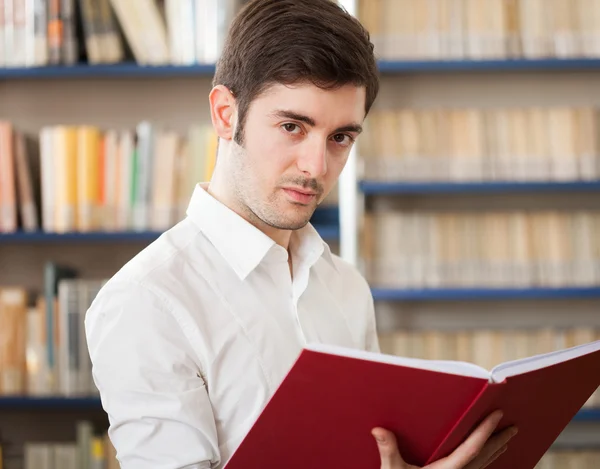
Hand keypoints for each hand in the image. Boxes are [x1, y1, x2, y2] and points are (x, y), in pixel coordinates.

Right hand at [372, 410, 517, 468]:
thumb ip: (389, 451)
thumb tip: (378, 429)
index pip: (473, 447)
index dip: (486, 430)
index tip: (499, 415)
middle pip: (485, 456)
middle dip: (499, 440)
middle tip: (514, 427)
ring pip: (483, 465)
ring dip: (495, 451)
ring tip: (505, 440)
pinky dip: (485, 462)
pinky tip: (486, 459)